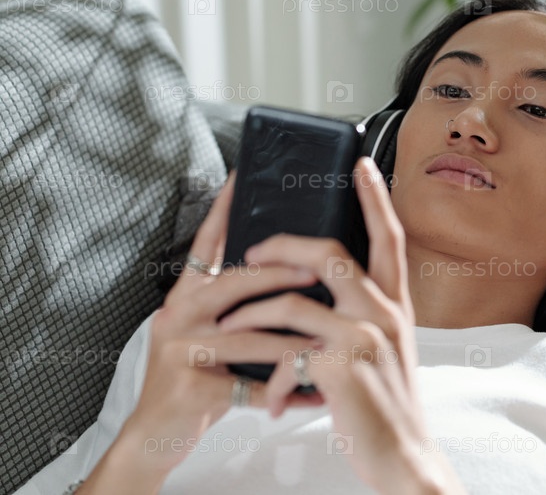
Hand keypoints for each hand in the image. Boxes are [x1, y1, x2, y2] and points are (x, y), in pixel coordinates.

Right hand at [113, 171, 322, 475]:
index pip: (209, 243)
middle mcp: (179, 313)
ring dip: (293, 338)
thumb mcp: (206, 332)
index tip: (245, 175)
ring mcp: (180, 348)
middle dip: (280, 275)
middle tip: (316, 270)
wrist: (153, 433)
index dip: (225, 209)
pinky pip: (250, 386)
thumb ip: (233, 306)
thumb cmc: (192, 378)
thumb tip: (287, 275)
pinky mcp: (189, 386)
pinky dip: (287, 390)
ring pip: (248, 335)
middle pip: (235, 282)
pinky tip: (313, 394)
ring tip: (328, 336)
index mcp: (187, 295)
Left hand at [218, 157, 464, 493]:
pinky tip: (270, 401)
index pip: (389, 239)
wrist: (404, 455)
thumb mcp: (385, 350)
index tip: (362, 167)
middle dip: (284, 244)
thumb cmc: (387, 404)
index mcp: (394, 305)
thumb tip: (319, 292)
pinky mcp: (342, 365)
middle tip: (255, 248)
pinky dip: (271, 379)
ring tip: (229, 330)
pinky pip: (288, 354)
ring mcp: (364, 336)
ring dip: (250, 315)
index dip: (375, 199)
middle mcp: (383, 312)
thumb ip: (361, 316)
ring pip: (293, 300)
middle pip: (330, 252)